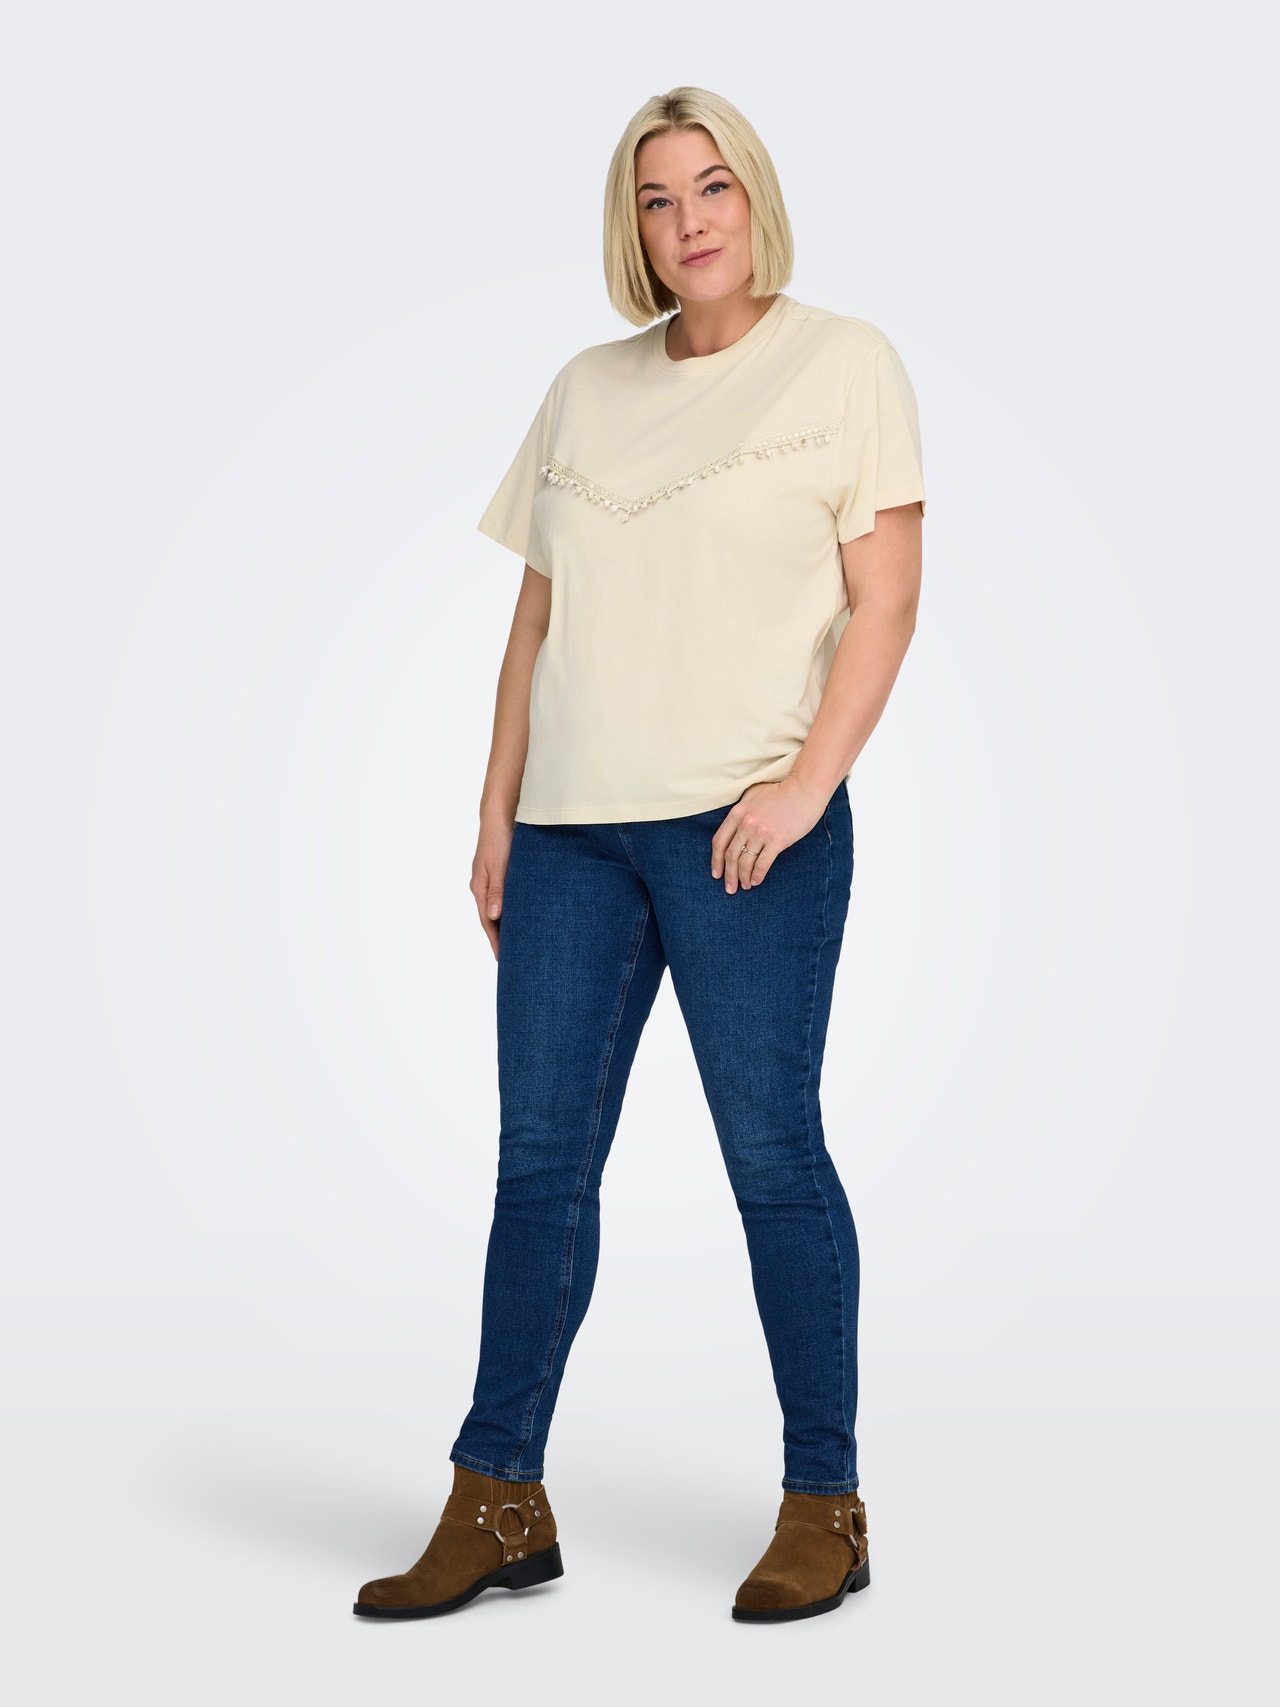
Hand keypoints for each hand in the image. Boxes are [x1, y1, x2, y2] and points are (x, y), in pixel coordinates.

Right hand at [471, 816, 513, 958]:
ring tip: (518, 942)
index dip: (495, 940)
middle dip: (500, 938)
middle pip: (491, 919)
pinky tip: (521, 916)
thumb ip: (498, 890)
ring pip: (498, 909)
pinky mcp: (500, 874)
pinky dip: (511, 910)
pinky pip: (504, 898)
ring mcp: (490, 880)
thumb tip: (494, 916)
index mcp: (480, 887)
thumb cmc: (500, 838)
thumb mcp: (499, 864)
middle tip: (512, 958)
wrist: (500, 815)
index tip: (502, 959)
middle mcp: (483, 886)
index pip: (487, 922)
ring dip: (507, 925)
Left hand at [710, 776, 828, 893]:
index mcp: (737, 812)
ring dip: (742, 878)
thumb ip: (741, 810)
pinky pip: (762, 864)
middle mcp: (746, 824)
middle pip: (730, 855)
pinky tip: (756, 882)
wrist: (805, 789)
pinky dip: (757, 876)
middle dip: (728, 875)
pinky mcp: (777, 841)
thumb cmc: (781, 791)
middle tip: (729, 888)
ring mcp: (761, 833)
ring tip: (744, 887)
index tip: (716, 873)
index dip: (715, 861)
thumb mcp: (753, 795)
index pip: (719, 841)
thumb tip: (733, 827)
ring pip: (745, 862)